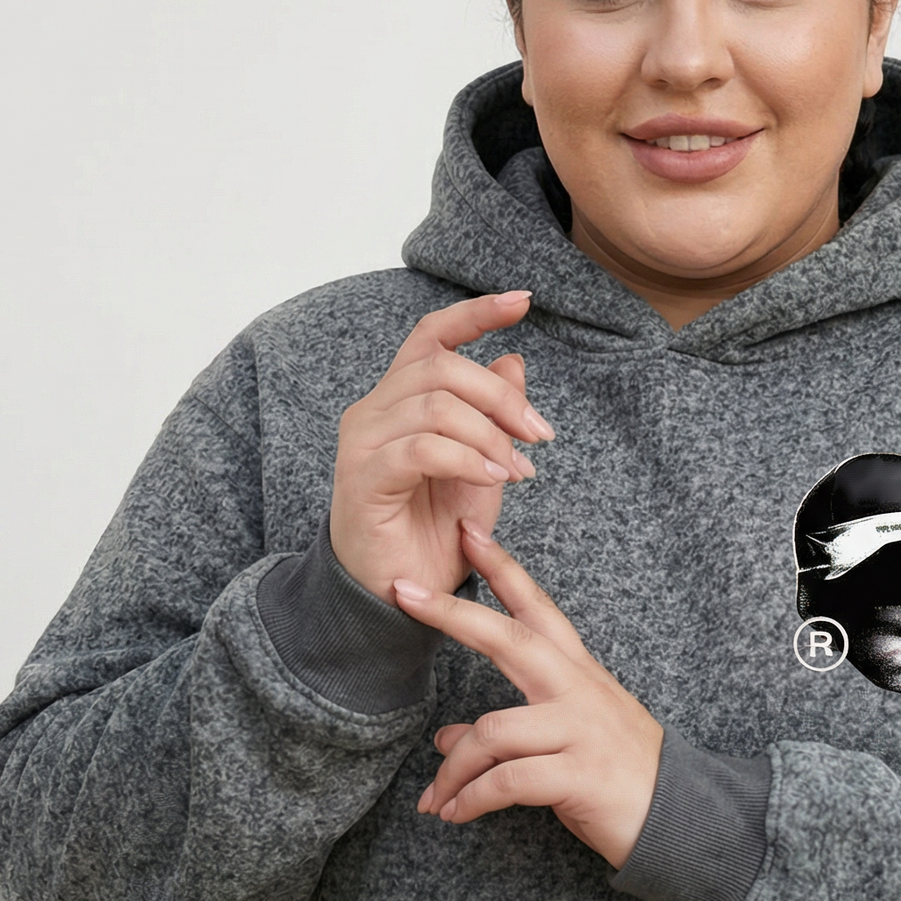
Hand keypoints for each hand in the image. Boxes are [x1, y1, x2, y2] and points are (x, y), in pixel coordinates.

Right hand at [328, 291, 554, 600]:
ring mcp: (362, 442)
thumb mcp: (480, 467)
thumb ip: (493, 417)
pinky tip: (494, 478)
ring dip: (490, 434)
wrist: (398, 598)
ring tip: (518, 470)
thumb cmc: (433, 536)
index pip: (431, 336)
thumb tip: (513, 359)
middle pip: (442, 368)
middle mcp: (374, 411)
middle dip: (501, 398)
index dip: (475, 313)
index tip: (522, 301)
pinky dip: (467, 458)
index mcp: (399, 400)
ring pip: (435, 405)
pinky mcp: (362, 477)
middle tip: (538, 435)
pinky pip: (422, 449)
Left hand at [394, 523, 663, 871]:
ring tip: (436, 800)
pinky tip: (456, 814)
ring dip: (452, 772)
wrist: (680, 819)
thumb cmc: (620, 777)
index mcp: (578, 672)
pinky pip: (505, 781)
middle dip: (453, 613)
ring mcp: (580, 730)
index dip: (502, 568)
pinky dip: (471, 800)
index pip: (536, 608)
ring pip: (490, 733)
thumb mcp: (567, 741)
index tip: (468, 532)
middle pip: (509, 639)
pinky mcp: (578, 775)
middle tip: (403, 592)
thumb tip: (447, 740)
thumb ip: (510, 732)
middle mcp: (579, 690)